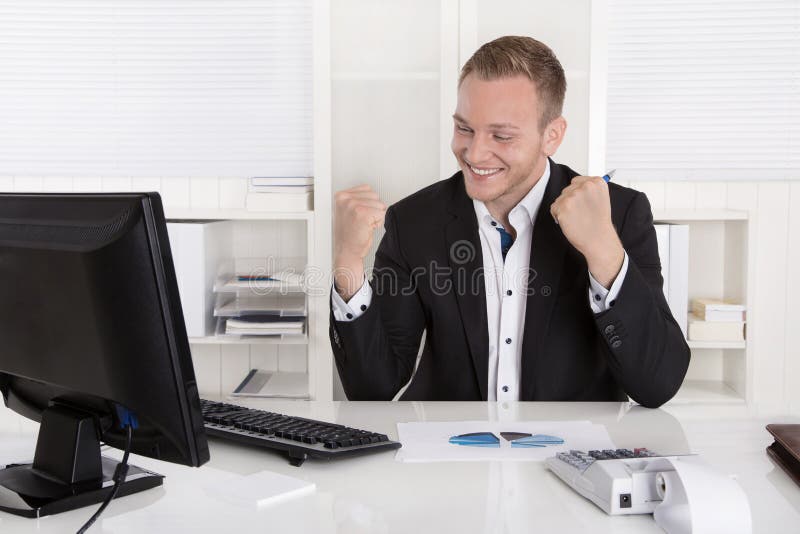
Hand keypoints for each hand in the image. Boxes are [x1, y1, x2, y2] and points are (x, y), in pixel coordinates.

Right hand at [333, 184, 386, 299]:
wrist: (347, 252)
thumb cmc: (349, 235)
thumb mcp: (348, 211)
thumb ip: (357, 199)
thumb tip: (374, 194)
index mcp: (341, 196)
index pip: (367, 189)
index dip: (368, 204)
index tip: (358, 216)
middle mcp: (346, 199)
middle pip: (375, 196)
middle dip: (373, 210)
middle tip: (361, 222)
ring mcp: (353, 205)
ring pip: (379, 205)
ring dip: (375, 217)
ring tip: (364, 225)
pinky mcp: (362, 214)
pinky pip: (381, 214)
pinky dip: (378, 223)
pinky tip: (367, 229)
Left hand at [550, 176, 623, 287]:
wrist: (599, 240)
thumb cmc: (599, 223)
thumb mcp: (601, 199)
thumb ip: (589, 190)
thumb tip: (576, 185)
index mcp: (597, 182)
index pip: (576, 181)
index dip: (577, 195)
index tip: (583, 204)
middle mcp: (585, 186)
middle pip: (567, 190)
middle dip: (570, 201)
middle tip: (581, 214)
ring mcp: (573, 196)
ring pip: (560, 199)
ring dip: (564, 209)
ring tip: (577, 218)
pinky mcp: (563, 206)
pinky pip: (554, 208)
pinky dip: (558, 216)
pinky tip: (570, 222)